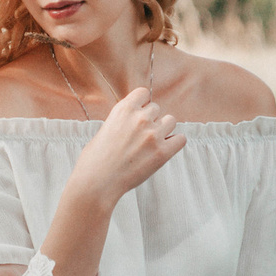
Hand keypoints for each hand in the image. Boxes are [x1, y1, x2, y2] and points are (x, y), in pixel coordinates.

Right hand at [69, 87, 185, 206]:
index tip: (138, 115)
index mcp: (124, 109)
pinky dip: (174, 143)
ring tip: (151, 144)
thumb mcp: (105, 129)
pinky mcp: (162, 152)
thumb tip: (133, 121)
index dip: (142, 104)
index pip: (143, 93)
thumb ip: (122, 121)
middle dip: (151, 120)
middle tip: (140, 137)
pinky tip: (163, 150)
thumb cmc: (95, 160)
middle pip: (157, 109)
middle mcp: (140, 118)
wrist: (97, 182)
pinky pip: (181, 139)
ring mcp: (153, 135)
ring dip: (163, 130)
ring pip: (170, 121)